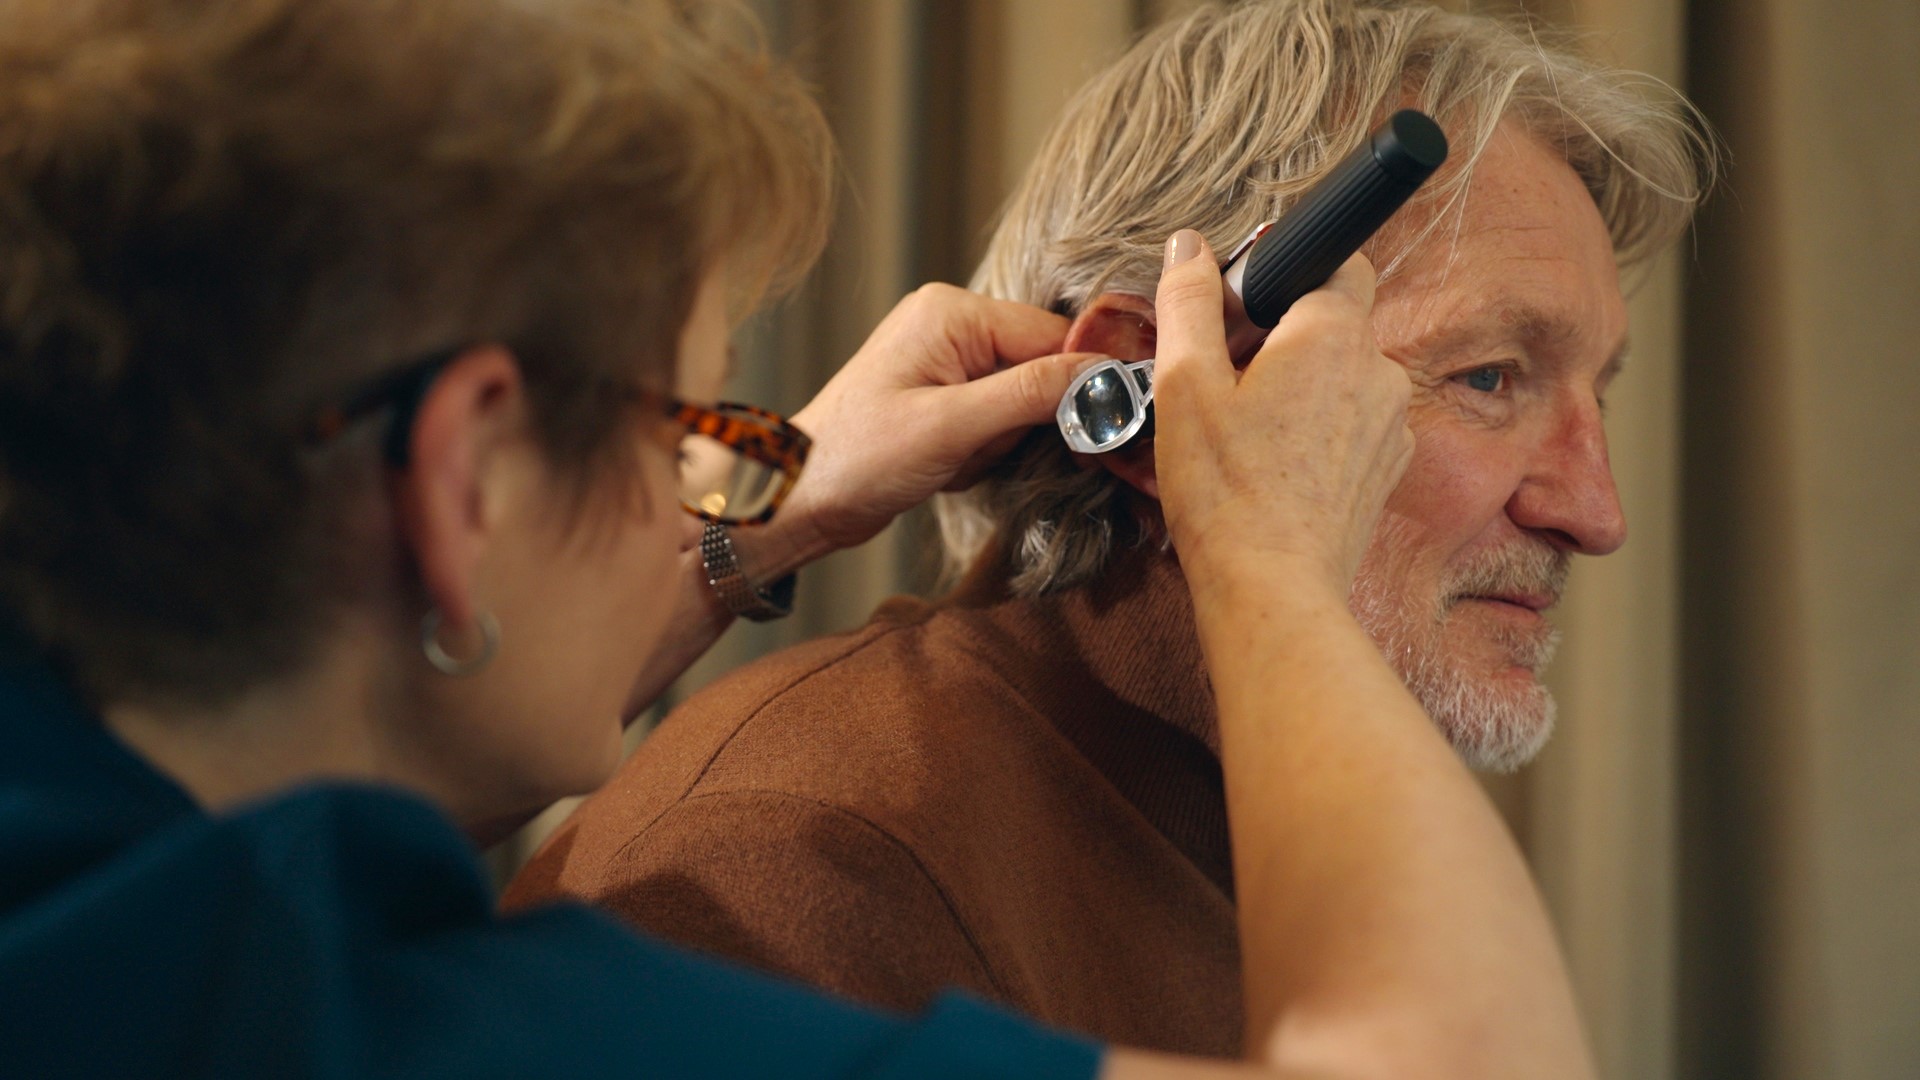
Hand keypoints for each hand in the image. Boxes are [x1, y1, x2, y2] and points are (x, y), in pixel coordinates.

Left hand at [778, 283, 1095, 556]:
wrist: (801, 499)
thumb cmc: (858, 458)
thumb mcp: (950, 427)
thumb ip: (1029, 395)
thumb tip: (1103, 375)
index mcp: (953, 312)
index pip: (1052, 333)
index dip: (1079, 381)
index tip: (1099, 427)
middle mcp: (953, 324)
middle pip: (1041, 367)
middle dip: (1026, 422)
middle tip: (982, 450)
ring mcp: (948, 360)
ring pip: (1023, 401)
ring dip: (1002, 442)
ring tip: (954, 459)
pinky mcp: (945, 395)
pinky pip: (998, 420)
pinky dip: (985, 450)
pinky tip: (948, 465)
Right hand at [1150, 230, 1413, 597]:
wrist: (1271, 588)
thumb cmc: (1225, 490)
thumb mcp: (1184, 383)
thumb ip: (1188, 301)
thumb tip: (1189, 246)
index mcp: (1334, 332)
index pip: (1337, 259)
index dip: (1283, 274)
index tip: (1237, 312)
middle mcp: (1380, 369)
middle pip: (1333, 321)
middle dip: (1282, 336)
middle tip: (1225, 379)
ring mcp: (1392, 423)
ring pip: (1343, 375)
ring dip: (1301, 386)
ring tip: (1246, 432)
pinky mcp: (1387, 468)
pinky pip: (1353, 423)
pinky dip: (1318, 430)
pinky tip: (1272, 465)